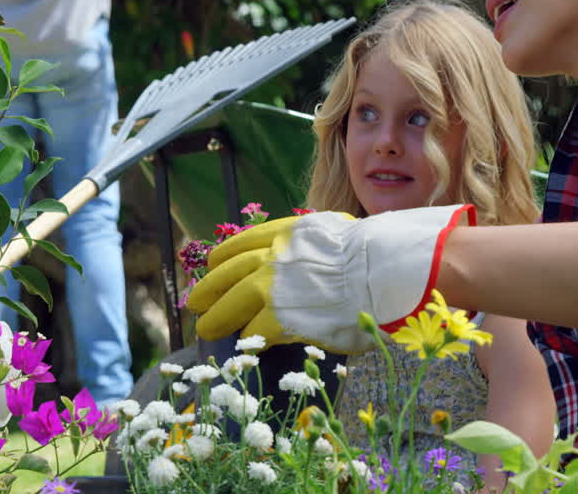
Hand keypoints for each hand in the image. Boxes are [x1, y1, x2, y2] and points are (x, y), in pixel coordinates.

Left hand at [185, 206, 474, 352]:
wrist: (382, 272)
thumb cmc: (373, 256)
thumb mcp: (335, 232)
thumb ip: (313, 243)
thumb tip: (313, 252)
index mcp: (288, 232)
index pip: (243, 242)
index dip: (224, 256)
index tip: (214, 262)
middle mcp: (273, 255)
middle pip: (228, 271)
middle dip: (209, 286)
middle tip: (196, 300)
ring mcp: (273, 286)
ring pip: (232, 302)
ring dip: (217, 316)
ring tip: (206, 327)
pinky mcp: (279, 317)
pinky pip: (254, 330)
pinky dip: (249, 337)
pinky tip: (244, 344)